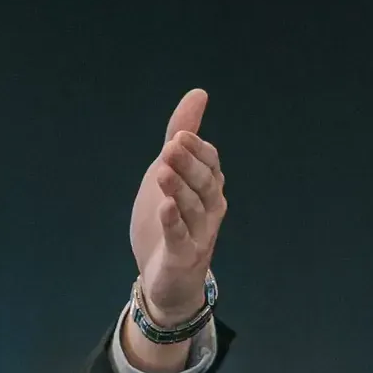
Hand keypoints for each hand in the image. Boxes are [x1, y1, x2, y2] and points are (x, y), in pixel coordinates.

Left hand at [130, 87, 226, 322]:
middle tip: (170, 146)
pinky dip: (173, 223)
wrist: (165, 278)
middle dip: (188, 164)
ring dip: (178, 189)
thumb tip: (198, 93)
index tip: (177, 134)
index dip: (196, 149)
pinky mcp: (182, 256)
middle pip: (204, 183)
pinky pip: (180, 238)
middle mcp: (210, 209)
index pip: (210, 164)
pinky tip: (165, 208)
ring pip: (193, 208)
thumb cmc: (169, 221)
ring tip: (162, 172)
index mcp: (209, 188)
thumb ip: (182, 136)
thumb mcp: (170, 173)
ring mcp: (199, 234)